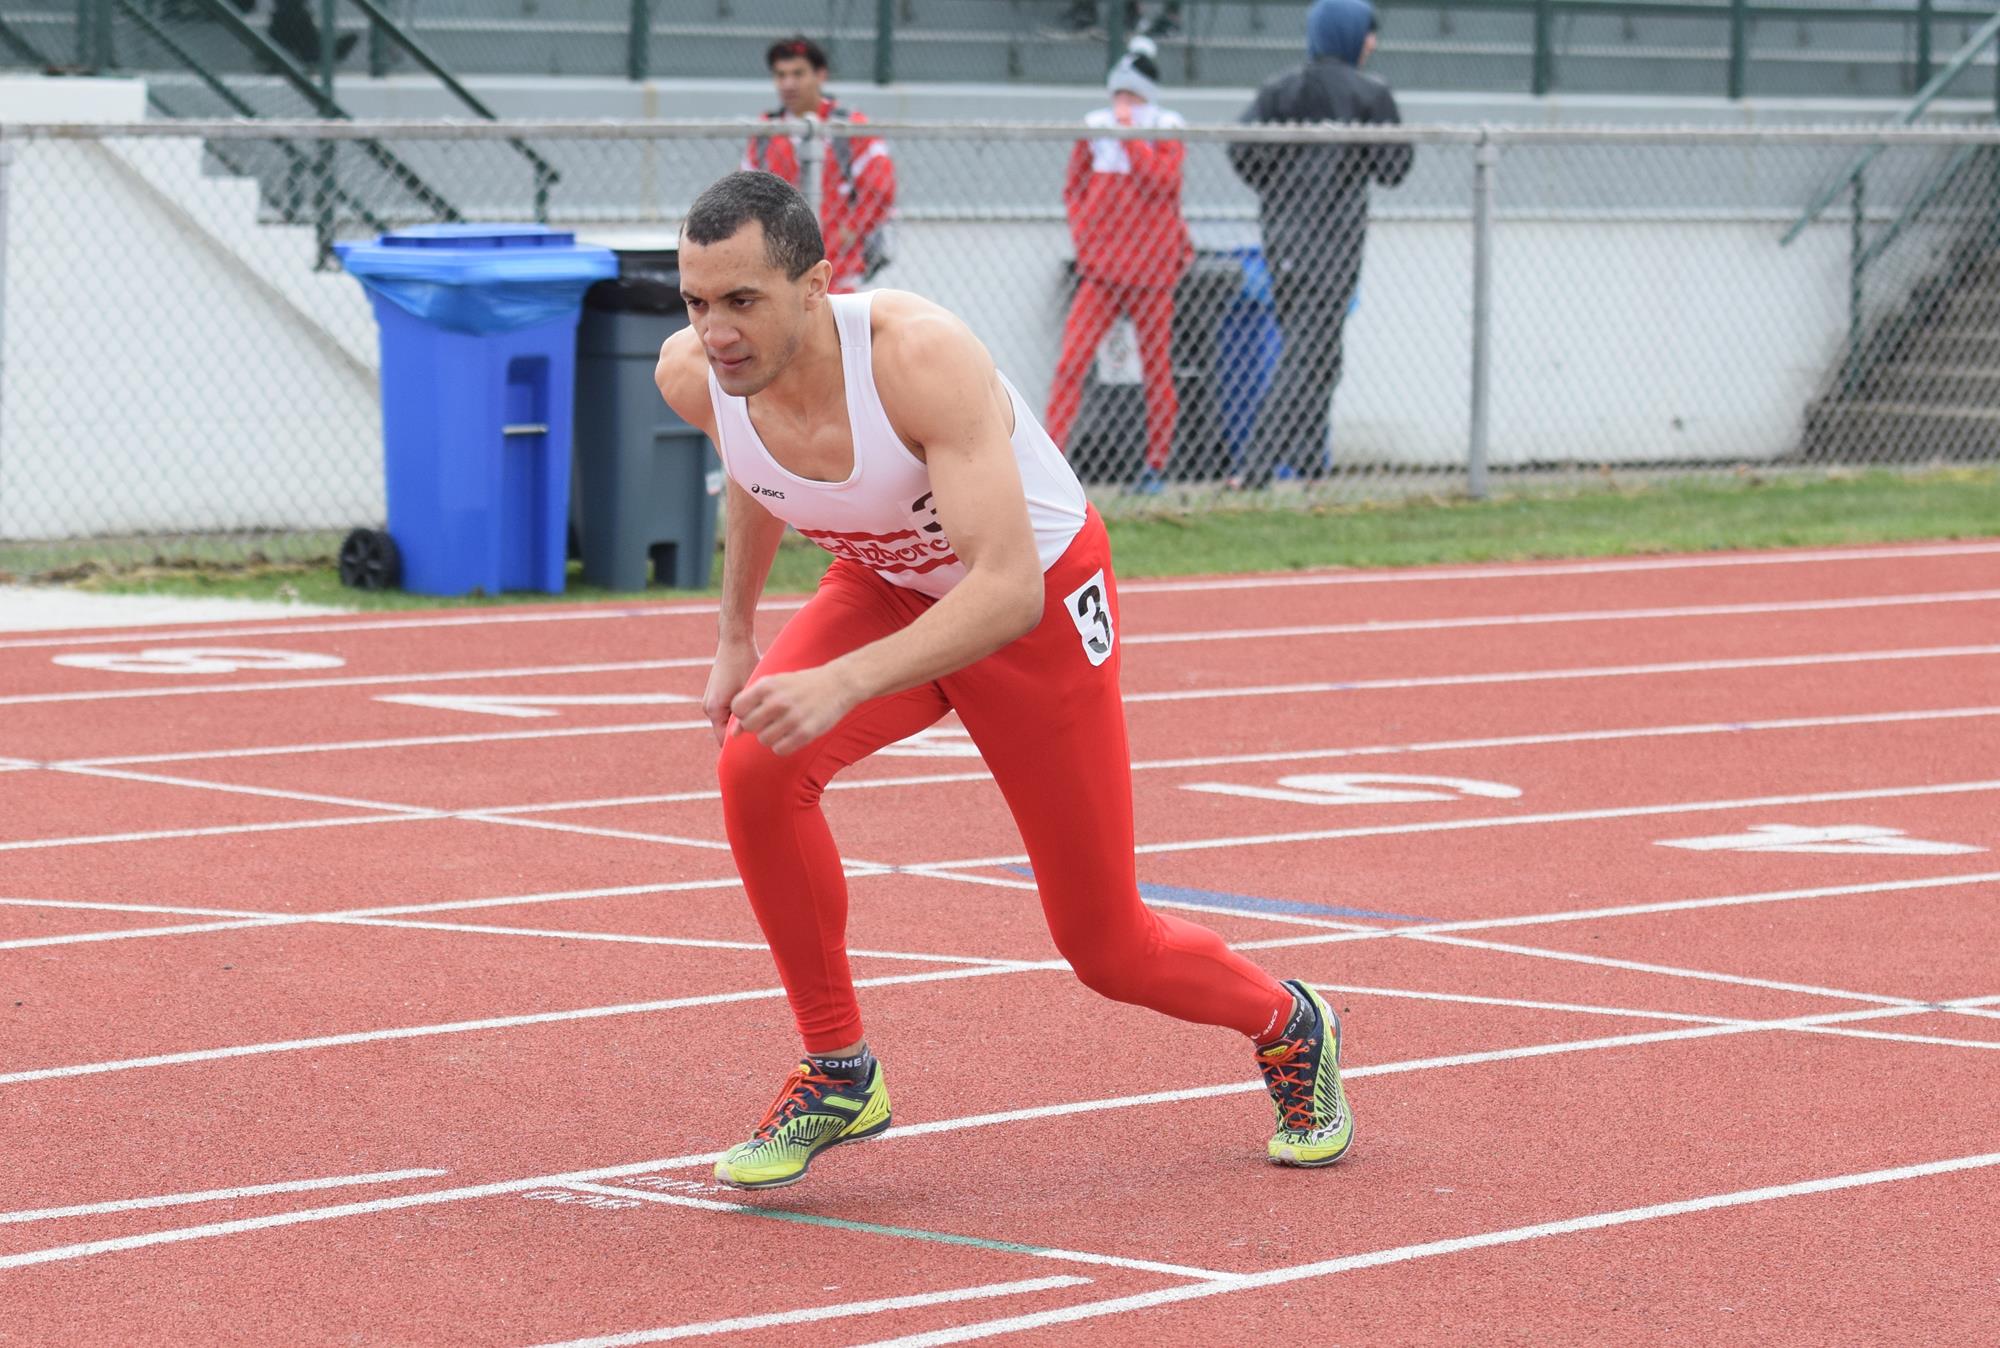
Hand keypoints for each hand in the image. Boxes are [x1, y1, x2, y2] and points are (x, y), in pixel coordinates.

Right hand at [703, 637, 761, 745]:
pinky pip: (728, 712)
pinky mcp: (717, 695)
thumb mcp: (749, 691)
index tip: (758, 752)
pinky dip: (741, 714)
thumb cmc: (744, 663)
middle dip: (743, 735)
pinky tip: (757, 711)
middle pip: (725, 732)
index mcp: (713, 709)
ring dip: (743, 723)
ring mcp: (711, 701)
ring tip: (762, 726)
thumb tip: (742, 736)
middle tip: (763, 740)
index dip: (740, 748)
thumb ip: (746, 715)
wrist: (735, 641)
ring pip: (728, 722)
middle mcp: (708, 707)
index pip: (723, 741)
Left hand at [730, 664, 861, 755]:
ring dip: (770, 737)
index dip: (743, 714)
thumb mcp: (775, 684)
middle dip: (757, 726)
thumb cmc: (802, 685)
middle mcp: (777, 701)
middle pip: (749, 726)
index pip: (737, 708)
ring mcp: (792, 718)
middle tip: (770, 721)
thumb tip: (733, 733)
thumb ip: (752, 703)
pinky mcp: (805, 732)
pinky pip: (780, 750)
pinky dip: (782, 746)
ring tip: (783, 727)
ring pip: (764, 740)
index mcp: (767, 685)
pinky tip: (791, 736)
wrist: (838, 683)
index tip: (755, 712)